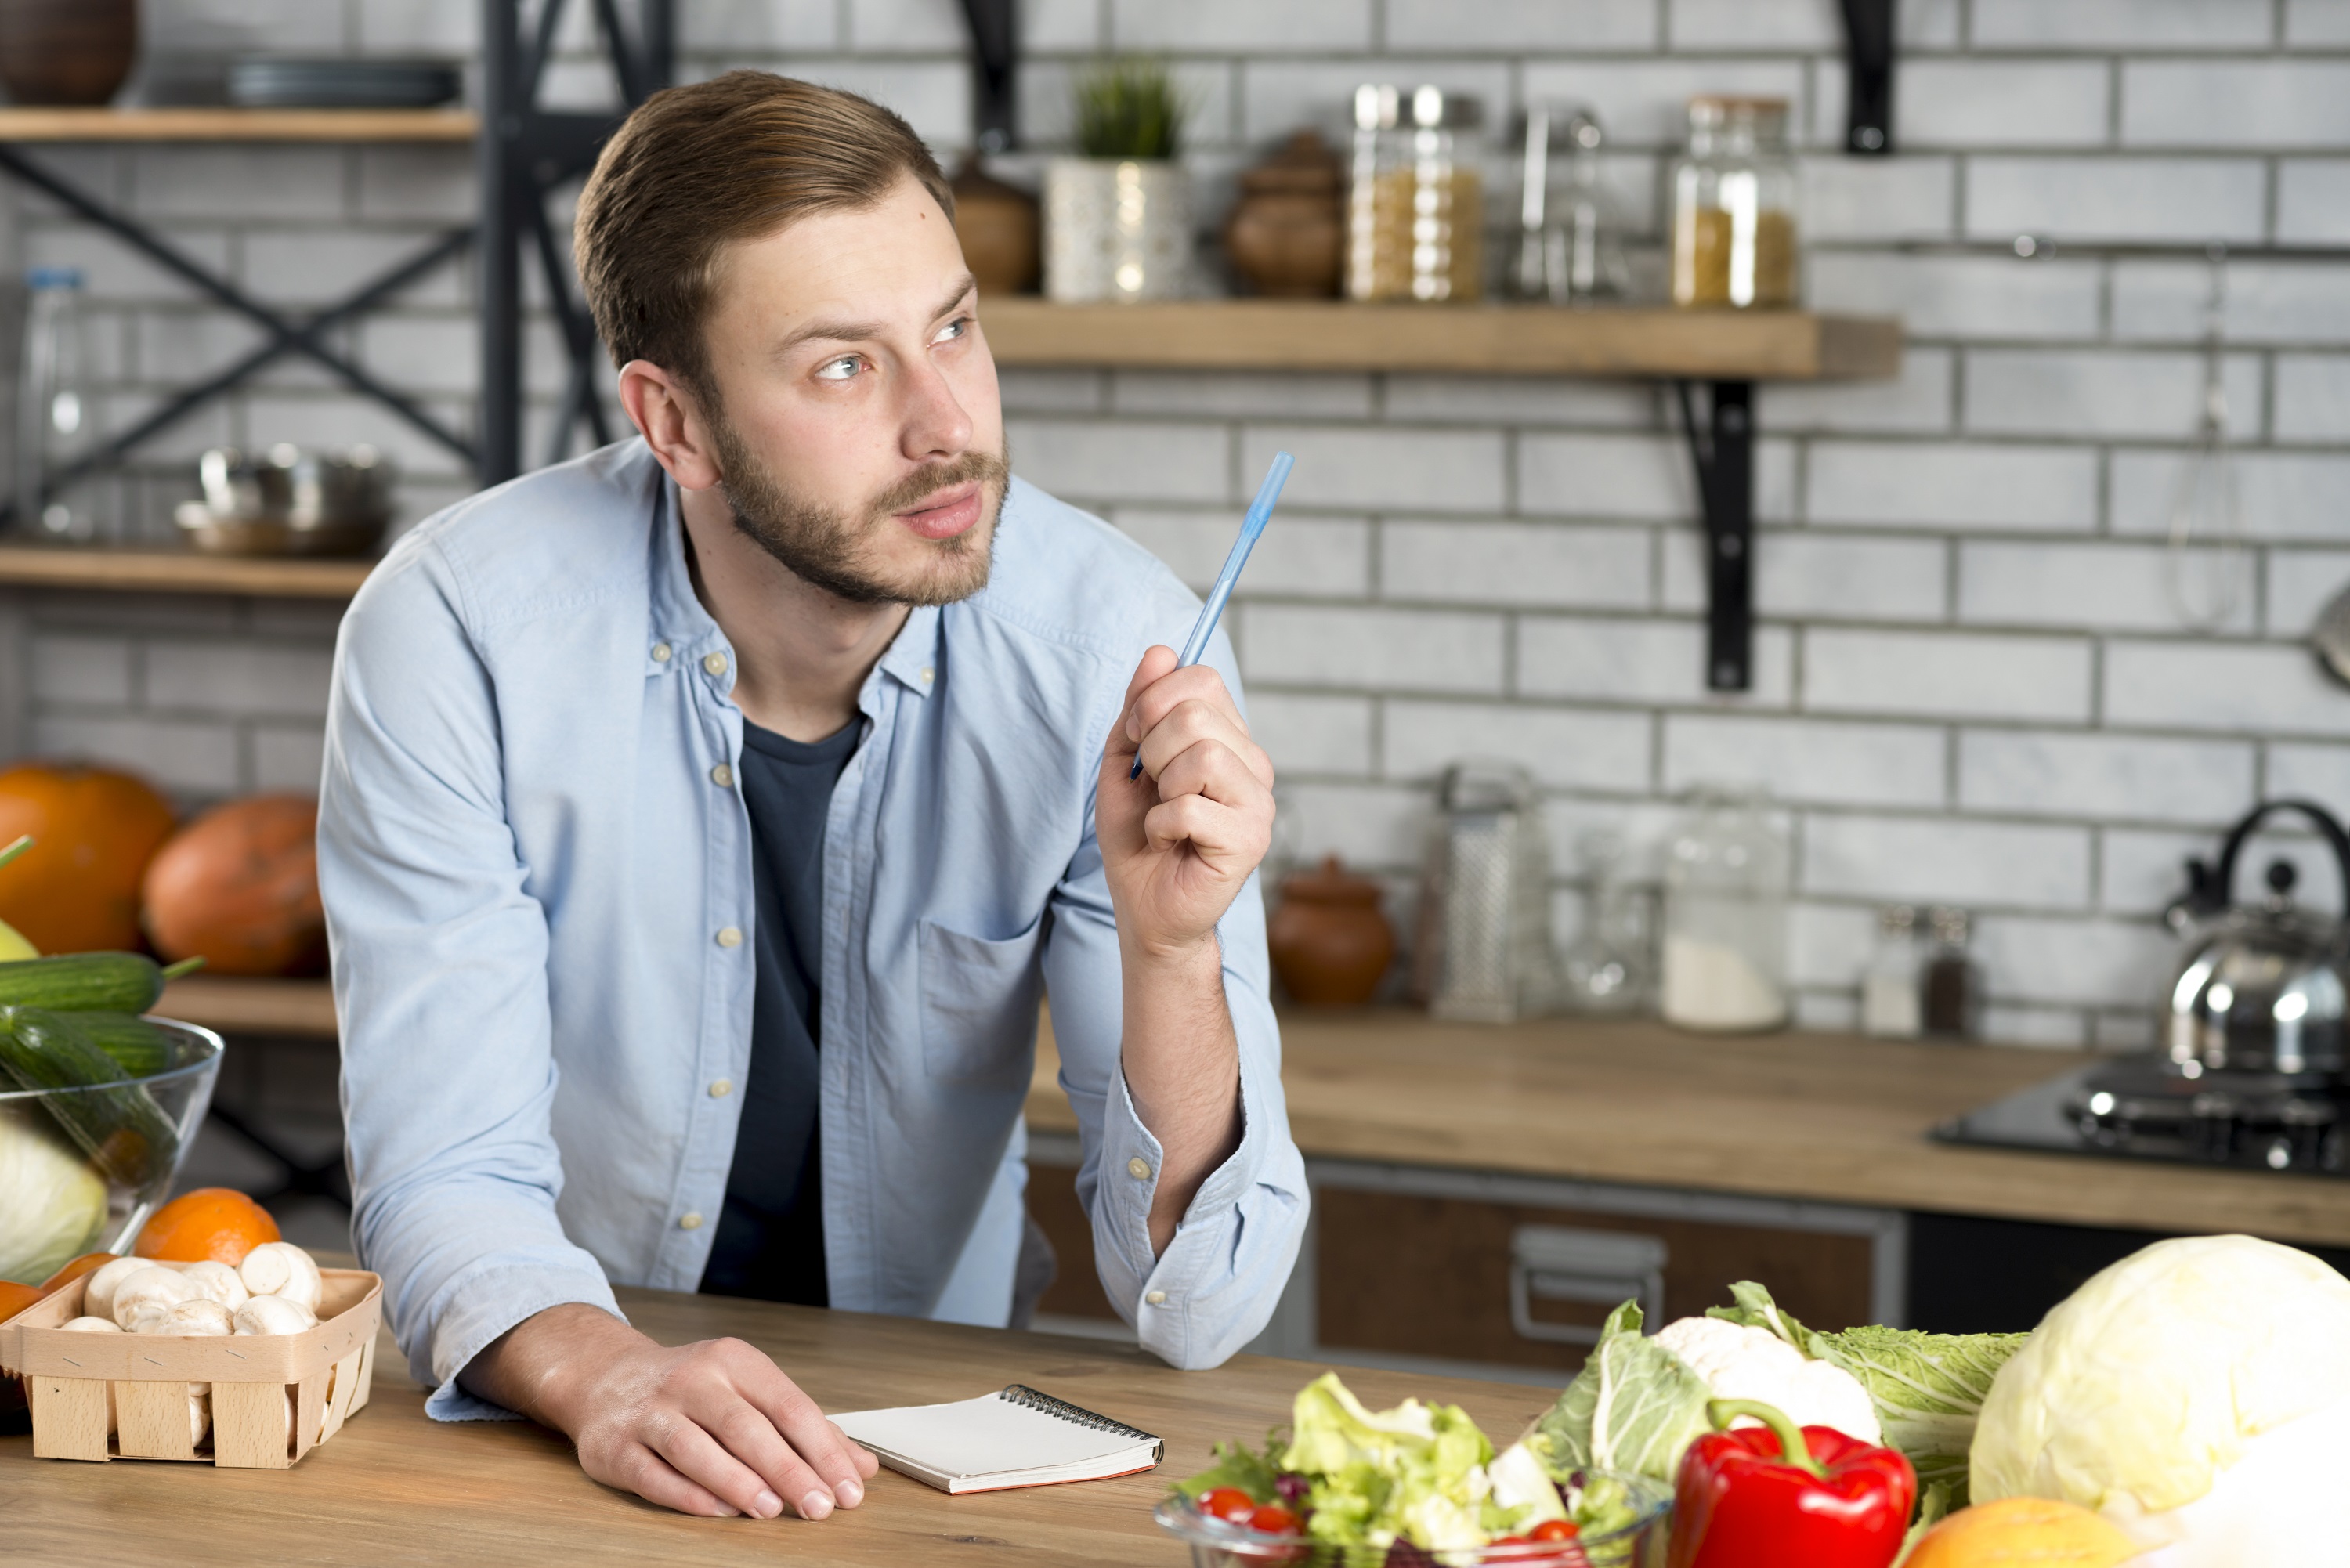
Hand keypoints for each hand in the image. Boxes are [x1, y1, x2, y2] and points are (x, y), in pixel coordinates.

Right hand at [461, 1303, 877, 1519]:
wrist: (605, 1376)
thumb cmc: (695, 1390)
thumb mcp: (750, 1391)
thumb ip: (805, 1430)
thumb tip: (863, 1468)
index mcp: (733, 1361)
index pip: (788, 1404)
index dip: (822, 1449)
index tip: (849, 1488)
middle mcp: (691, 1379)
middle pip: (746, 1427)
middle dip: (788, 1469)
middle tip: (819, 1507)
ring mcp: (650, 1411)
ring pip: (696, 1448)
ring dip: (737, 1481)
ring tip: (771, 1511)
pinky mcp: (615, 1445)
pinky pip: (654, 1473)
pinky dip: (688, 1495)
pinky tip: (720, 1512)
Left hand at [1098, 645, 1276, 958]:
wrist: (1145, 910)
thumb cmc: (1139, 838)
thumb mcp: (1125, 762)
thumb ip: (1140, 708)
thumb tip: (1161, 651)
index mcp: (1229, 738)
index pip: (1202, 679)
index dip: (1153, 699)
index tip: (1136, 737)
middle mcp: (1253, 764)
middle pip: (1197, 713)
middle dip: (1150, 747)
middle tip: (1149, 785)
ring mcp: (1258, 802)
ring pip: (1200, 755)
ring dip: (1160, 788)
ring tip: (1163, 816)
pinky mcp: (1250, 839)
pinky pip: (1189, 807)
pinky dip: (1160, 826)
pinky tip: (1168, 842)